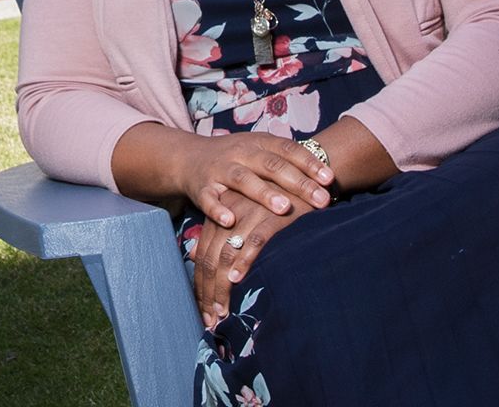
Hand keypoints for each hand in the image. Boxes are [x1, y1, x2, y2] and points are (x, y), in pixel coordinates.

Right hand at [170, 131, 332, 229]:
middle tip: (321, 199)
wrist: (187, 157)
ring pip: (242, 180)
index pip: (288, 150)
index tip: (330, 179)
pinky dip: (218, 209)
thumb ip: (288, 162)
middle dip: (297, 182)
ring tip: (284, 208)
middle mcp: (240, 153)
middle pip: (271, 165)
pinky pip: (208, 199)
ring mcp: (219, 169)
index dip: (309, 163)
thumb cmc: (236, 159)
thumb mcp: (260, 152)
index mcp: (258, 143)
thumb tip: (330, 179)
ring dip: (263, 193)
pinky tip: (230, 221)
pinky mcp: (201, 187)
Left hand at [190, 188, 300, 328]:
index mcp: (221, 215)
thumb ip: (218, 233)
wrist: (306, 178)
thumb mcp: (242, 215)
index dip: (202, 285)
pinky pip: (255, 241)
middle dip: (209, 292)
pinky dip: (245, 260)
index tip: (205, 311)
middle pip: (210, 258)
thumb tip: (192, 253)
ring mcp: (250, 214)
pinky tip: (238, 279)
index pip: (203, 256)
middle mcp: (230, 214)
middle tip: (212, 320)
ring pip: (226, 253)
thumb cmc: (274, 202)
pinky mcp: (272, 216)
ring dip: (222, 286)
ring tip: (223, 311)